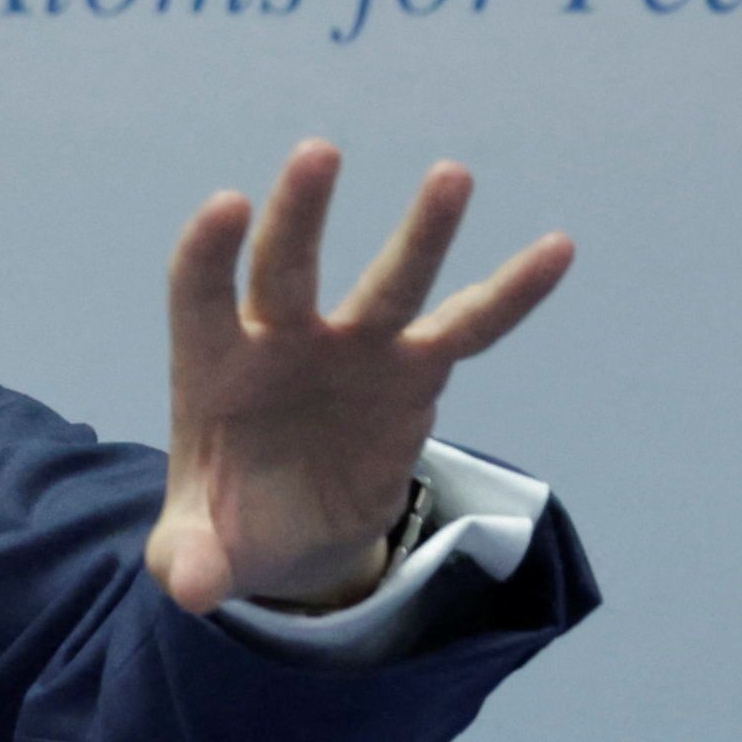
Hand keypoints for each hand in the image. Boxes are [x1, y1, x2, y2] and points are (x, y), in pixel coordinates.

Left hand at [143, 144, 570, 613]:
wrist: (291, 528)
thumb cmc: (228, 519)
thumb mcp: (198, 550)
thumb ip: (186, 560)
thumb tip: (186, 588)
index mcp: (214, 362)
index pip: (200, 292)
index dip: (208, 253)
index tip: (225, 206)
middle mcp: (283, 336)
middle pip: (288, 266)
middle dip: (300, 214)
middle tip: (318, 154)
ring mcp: (354, 347)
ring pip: (387, 283)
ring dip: (420, 233)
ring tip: (451, 175)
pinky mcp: (414, 372)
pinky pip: (467, 329)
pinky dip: (510, 294)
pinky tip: (556, 250)